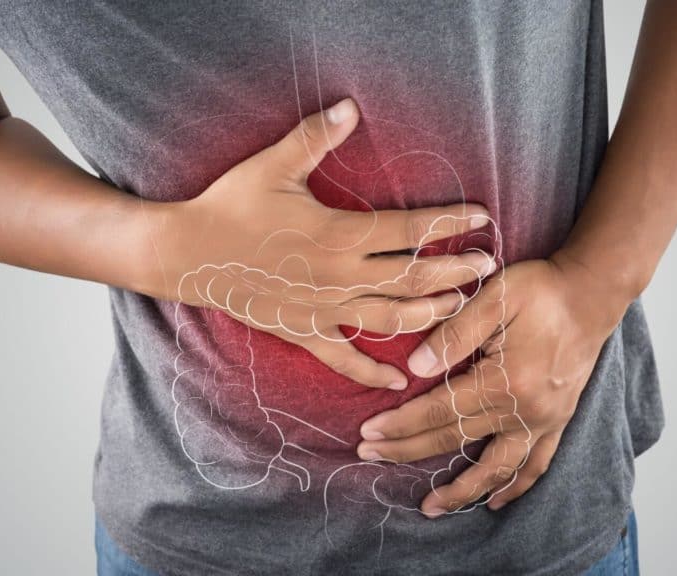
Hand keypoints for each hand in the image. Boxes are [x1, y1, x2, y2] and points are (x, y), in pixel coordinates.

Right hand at [140, 98, 494, 389]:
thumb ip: (315, 136)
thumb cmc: (231, 205)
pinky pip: (345, 360)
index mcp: (339, 234)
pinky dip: (373, 373)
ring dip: (431, 316)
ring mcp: (324, 310)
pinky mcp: (304, 332)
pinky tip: (400, 381)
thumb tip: (351, 106)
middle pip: (413, 280)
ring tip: (461, 308)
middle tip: (488, 267)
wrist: (187, 253)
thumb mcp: (273, 165)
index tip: (482, 217)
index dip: (449, 224)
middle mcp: (340, 277)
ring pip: (392, 320)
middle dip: (456, 274)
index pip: (410, 231)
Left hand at [354, 253, 630, 514]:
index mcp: (505, 380)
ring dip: (462, 491)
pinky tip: (495, 501)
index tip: (369, 433)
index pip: (439, 411)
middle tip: (371, 456)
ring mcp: (545, 420)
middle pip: (456, 439)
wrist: (593, 292)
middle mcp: (526, 410)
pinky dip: (514, 487)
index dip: (401, 424)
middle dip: (409, 451)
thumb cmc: (542, 290)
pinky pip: (535, 465)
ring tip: (430, 507)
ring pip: (497, 468)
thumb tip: (415, 368)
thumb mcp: (495, 297)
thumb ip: (454, 333)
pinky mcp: (558, 421)